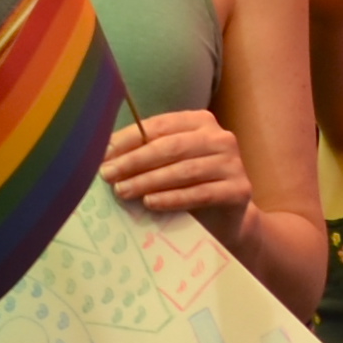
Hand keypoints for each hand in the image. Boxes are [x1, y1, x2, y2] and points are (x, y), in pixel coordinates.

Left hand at [101, 108, 252, 238]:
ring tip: (122, 191)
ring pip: (184, 170)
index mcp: (199, 122)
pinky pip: (200, 193)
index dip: (129, 139)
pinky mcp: (238, 189)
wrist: (227, 219)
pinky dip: (172, 198)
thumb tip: (105, 155)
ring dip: (148, 181)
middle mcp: (219, 137)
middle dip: (135, 161)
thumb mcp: (169, 164)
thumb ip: (146, 154)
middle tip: (107, 175)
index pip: (160, 126)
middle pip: (171, 147)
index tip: (103, 154)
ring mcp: (232, 163)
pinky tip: (150, 203)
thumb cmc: (190, 187)